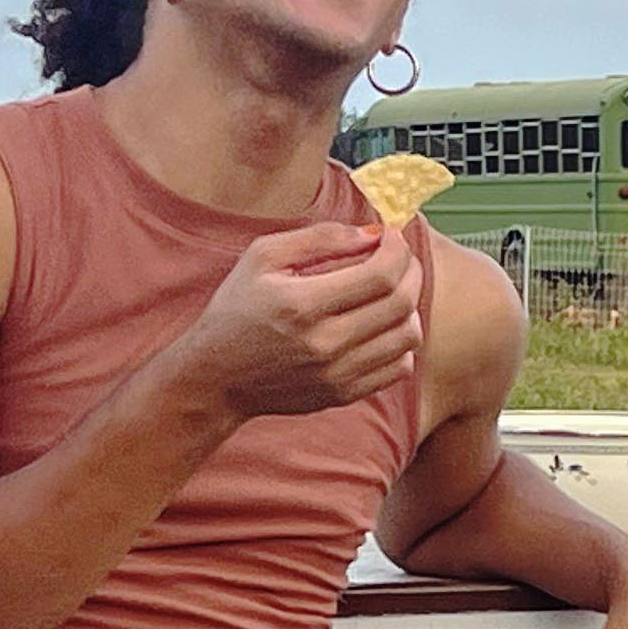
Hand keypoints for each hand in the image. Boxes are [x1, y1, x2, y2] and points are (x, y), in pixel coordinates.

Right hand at [183, 220, 421, 419]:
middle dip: (411, 271)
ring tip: (393, 290)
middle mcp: (324, 344)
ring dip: (411, 305)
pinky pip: (399, 367)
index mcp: (302, 304)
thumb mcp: (262, 257)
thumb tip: (372, 233)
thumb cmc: (237, 309)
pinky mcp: (344, 394)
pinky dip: (402, 341)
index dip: (398, 249)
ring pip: (407, 337)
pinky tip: (383, 324)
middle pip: (401, 304)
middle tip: (401, 257)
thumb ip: (319, 238)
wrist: (216, 377)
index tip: (393, 236)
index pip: (380, 275)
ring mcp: (337, 374)